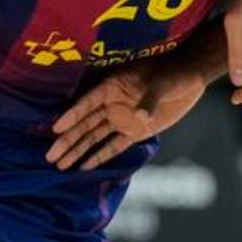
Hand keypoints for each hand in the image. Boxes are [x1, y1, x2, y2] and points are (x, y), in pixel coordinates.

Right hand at [47, 59, 207, 169]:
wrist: (190, 78)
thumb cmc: (173, 73)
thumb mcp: (160, 84)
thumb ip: (148, 101)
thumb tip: (139, 117)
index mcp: (112, 87)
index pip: (87, 103)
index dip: (71, 116)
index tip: (55, 129)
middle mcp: (112, 103)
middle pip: (85, 125)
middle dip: (67, 141)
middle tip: (50, 157)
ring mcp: (122, 118)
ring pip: (94, 137)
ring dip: (78, 151)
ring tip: (60, 165)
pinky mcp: (135, 131)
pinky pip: (114, 146)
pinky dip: (100, 156)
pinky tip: (84, 168)